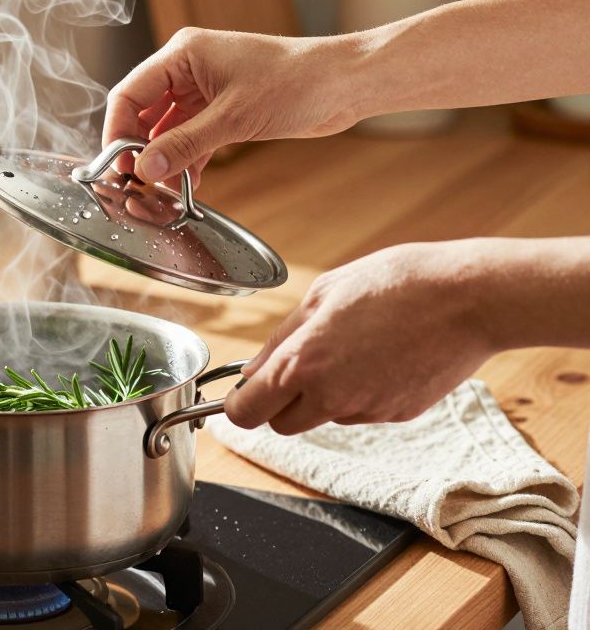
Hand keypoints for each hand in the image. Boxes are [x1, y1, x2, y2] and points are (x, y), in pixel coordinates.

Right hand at [102, 28, 362, 184]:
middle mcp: (188, 68)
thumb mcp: (233, 118)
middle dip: (139, 149)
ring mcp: (204, 88)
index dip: (117, 131)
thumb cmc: (297, 82)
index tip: (118, 167)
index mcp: (183, 54)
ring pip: (166, 128)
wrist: (345, 84)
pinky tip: (189, 184)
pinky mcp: (222, 108)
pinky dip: (187, 159)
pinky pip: (190, 136)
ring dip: (165, 158)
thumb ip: (184, 144)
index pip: (130, 93)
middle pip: (143, 112)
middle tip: (139, 184)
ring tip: (166, 190)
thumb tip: (145, 169)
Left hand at [223, 241, 497, 434]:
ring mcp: (367, 411)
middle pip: (282, 425)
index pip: (246, 413)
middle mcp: (331, 397)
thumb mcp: (324, 293)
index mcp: (303, 364)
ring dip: (326, 394)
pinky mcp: (398, 415)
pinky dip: (363, 391)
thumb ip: (282, 337)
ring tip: (355, 347)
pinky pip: (363, 410)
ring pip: (325, 416)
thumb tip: (253, 370)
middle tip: (299, 365)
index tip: (243, 393)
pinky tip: (383, 356)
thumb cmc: (396, 283)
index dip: (239, 405)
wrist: (470, 298)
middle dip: (280, 403)